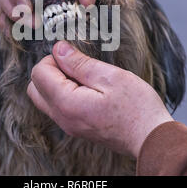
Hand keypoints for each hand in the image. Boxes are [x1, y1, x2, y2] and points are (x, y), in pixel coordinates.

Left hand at [27, 41, 173, 158]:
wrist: (151, 138)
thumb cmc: (136, 108)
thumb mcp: (110, 77)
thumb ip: (79, 63)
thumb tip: (58, 49)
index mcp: (67, 104)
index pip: (38, 74)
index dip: (53, 58)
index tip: (74, 56)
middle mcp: (62, 118)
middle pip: (35, 88)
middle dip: (49, 70)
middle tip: (76, 65)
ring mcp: (68, 125)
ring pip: (44, 98)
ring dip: (56, 82)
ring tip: (84, 77)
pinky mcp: (76, 127)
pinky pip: (57, 107)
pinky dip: (64, 93)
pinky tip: (88, 88)